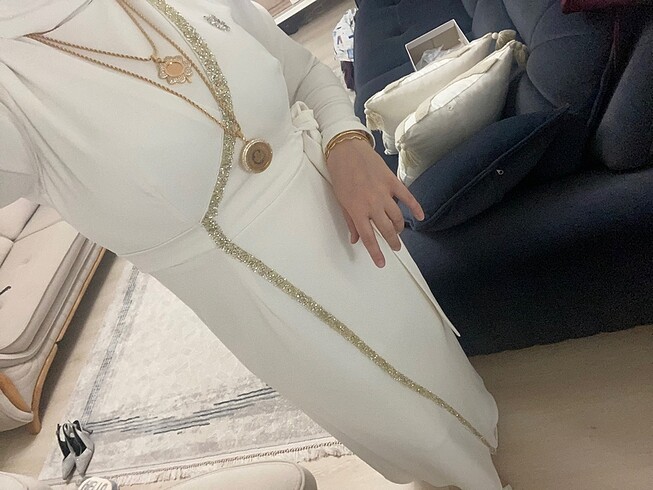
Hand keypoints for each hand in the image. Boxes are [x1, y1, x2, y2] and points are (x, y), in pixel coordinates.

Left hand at [325, 138, 423, 267]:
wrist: (346, 150)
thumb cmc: (340, 175)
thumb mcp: (341, 201)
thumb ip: (350, 221)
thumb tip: (355, 239)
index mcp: (357, 210)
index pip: (369, 237)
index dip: (376, 252)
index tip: (382, 263)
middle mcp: (372, 204)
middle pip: (386, 229)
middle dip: (392, 241)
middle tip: (395, 247)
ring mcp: (384, 193)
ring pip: (397, 216)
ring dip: (399, 227)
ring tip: (398, 232)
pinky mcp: (392, 182)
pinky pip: (407, 197)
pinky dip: (415, 207)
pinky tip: (420, 216)